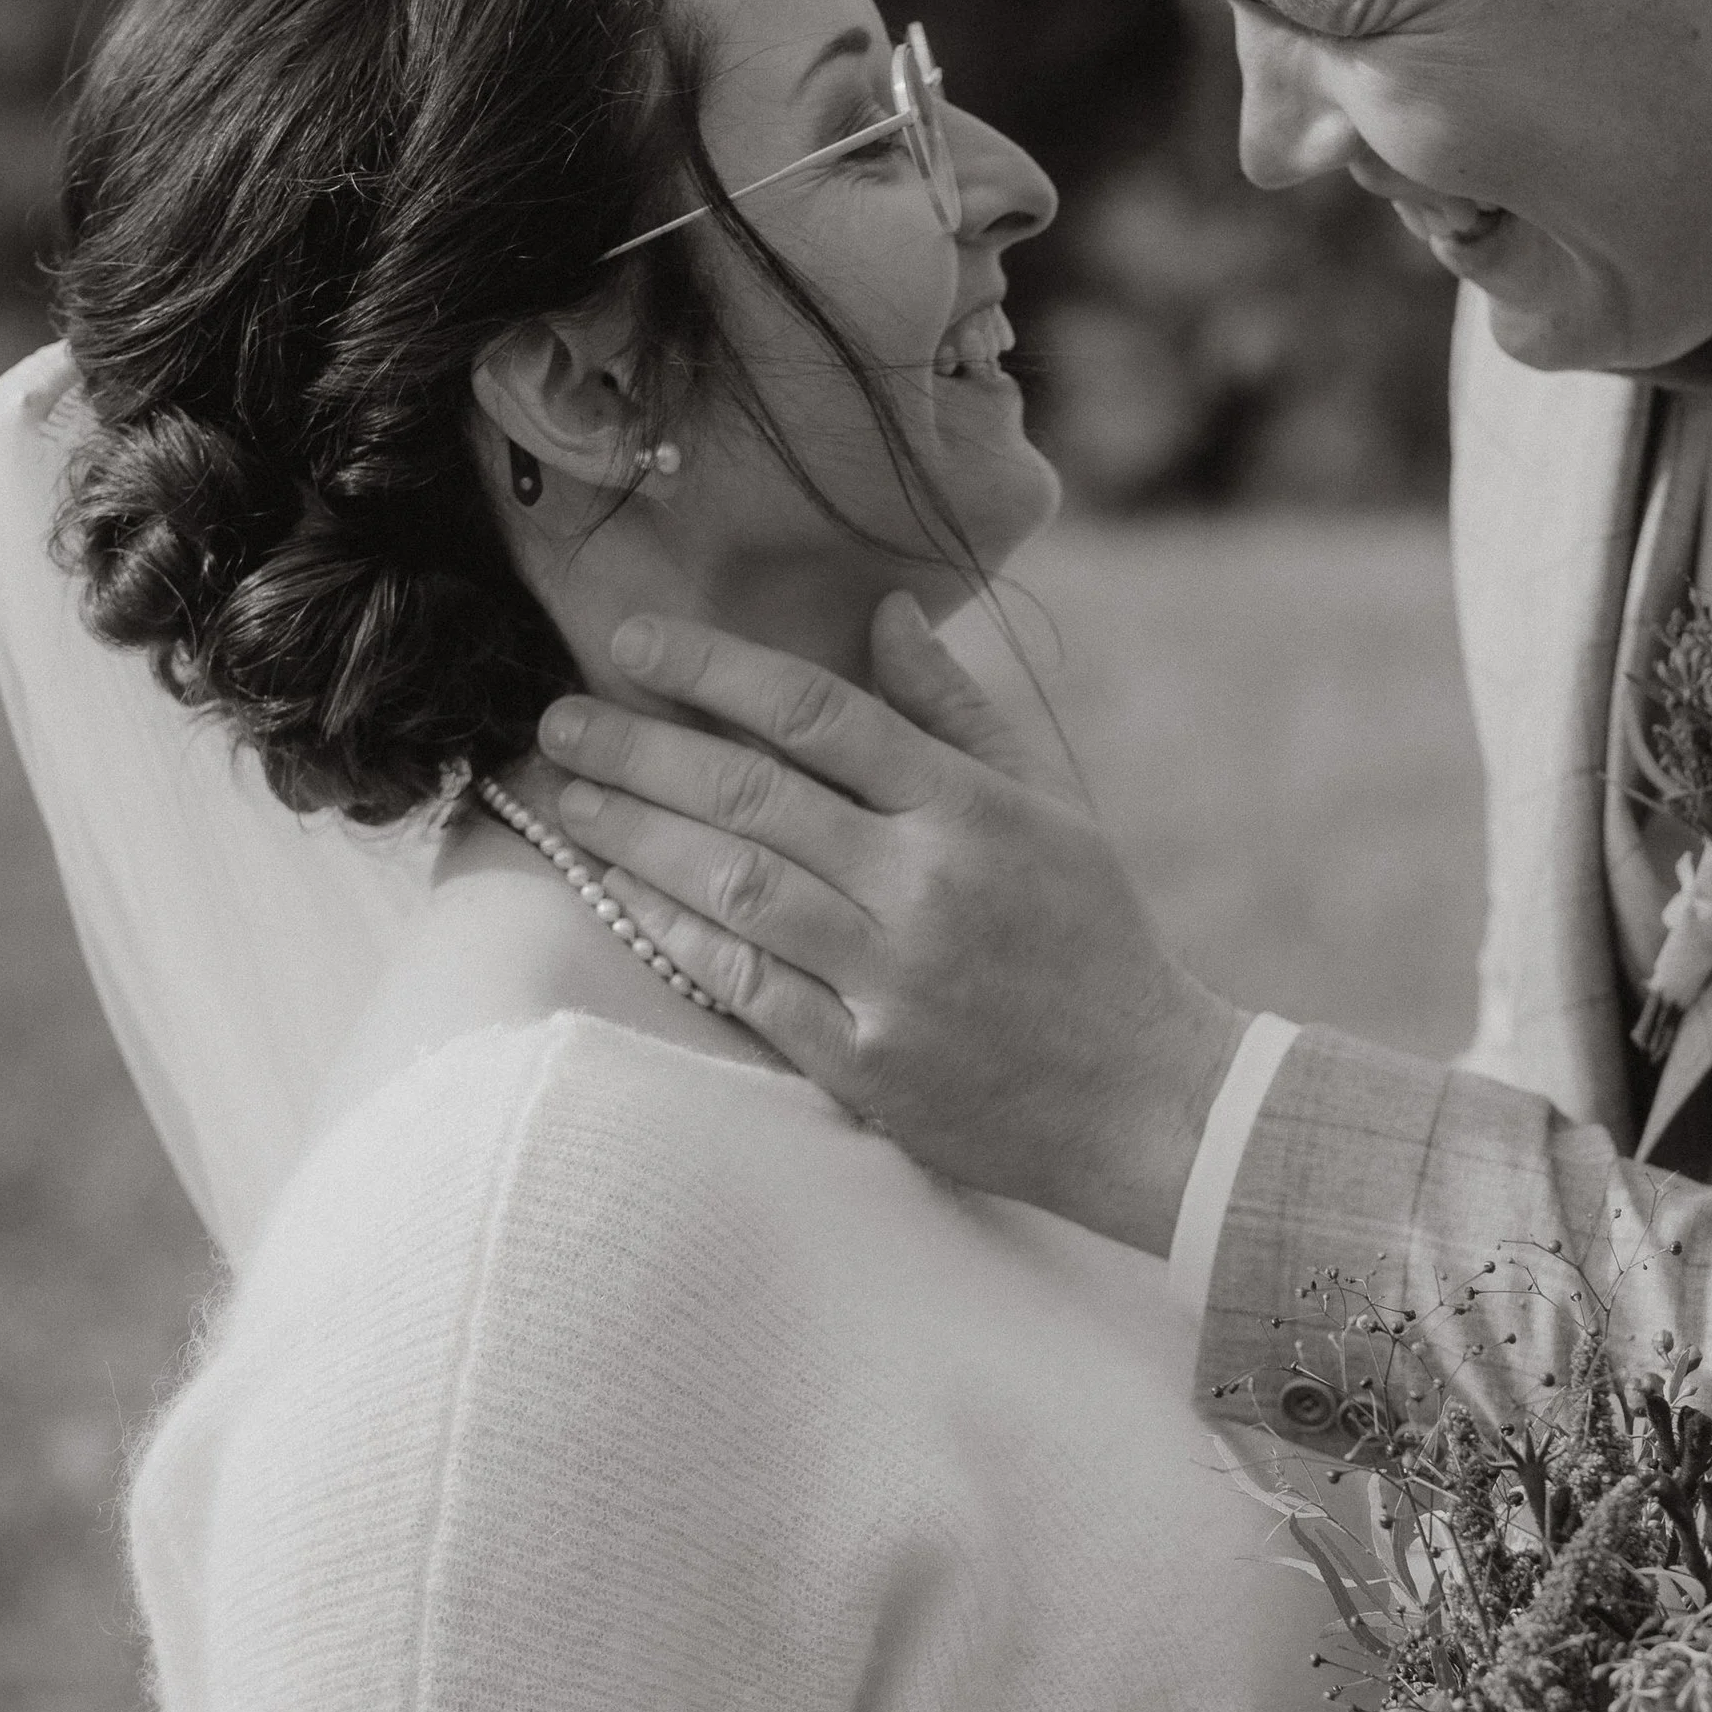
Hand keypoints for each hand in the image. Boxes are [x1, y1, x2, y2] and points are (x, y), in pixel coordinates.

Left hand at [537, 600, 1248, 1251]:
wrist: (1148, 1101)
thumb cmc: (1094, 938)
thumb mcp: (1049, 806)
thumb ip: (957, 709)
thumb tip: (883, 610)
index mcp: (973, 808)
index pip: (819, 713)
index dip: (716, 668)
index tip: (636, 642)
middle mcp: (926, 884)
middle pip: (752, 793)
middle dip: (641, 750)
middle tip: (562, 723)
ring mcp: (891, 978)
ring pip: (732, 883)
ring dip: (637, 835)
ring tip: (571, 798)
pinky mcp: (865, 1061)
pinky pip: (745, 982)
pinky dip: (674, 931)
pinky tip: (623, 893)